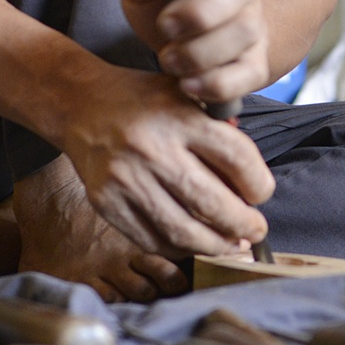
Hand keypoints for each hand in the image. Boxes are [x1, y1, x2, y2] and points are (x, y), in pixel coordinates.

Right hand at [46, 62, 275, 258]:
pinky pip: (151, 240)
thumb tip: (251, 183)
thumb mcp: (187, 95)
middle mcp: (153, 149)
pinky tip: (195, 244)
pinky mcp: (106, 202)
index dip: (259, 184)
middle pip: (212, 203)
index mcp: (179, 116)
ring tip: (232, 245)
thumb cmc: (145, 101)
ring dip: (215, 246)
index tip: (262, 194)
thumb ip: (219, 131)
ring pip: (183, 231)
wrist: (82, 103)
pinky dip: (179, 249)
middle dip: (243, 225)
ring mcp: (126, 179)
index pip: (237, 157)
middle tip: (256, 231)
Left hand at [118, 0, 269, 103]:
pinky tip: (188, 83)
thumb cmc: (167, 10)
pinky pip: (246, 74)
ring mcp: (253, 25)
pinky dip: (214, 82)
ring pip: (243, 32)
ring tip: (169, 58)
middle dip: (200, 10)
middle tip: (165, 24)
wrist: (193, 49)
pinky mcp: (255, 64)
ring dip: (200, 50)